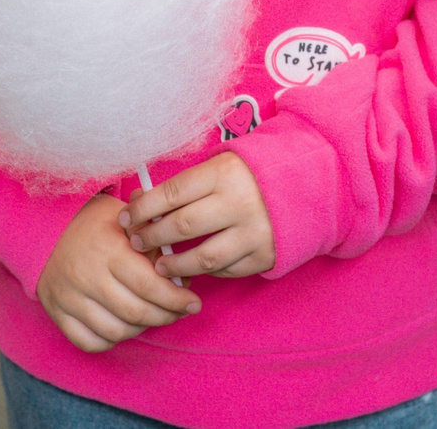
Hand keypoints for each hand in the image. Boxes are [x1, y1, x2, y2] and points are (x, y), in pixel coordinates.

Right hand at [36, 193, 201, 352]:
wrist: (43, 225)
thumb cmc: (93, 221)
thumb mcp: (124, 217)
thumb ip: (152, 239)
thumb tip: (180, 268)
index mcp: (108, 249)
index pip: (149, 285)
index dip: (176, 298)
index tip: (193, 303)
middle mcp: (87, 276)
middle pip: (136, 312)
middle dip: (165, 316)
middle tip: (180, 312)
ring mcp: (69, 298)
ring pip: (115, 331)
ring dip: (142, 329)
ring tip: (153, 316)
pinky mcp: (57, 313)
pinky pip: (89, 342)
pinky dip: (111, 340)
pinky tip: (123, 326)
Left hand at [120, 153, 276, 279]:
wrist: (309, 182)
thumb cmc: (252, 173)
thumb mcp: (220, 165)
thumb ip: (184, 184)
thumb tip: (139, 202)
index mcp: (224, 173)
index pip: (171, 194)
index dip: (142, 209)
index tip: (126, 219)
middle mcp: (239, 203)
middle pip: (182, 226)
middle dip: (152, 237)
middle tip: (137, 243)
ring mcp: (254, 232)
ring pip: (202, 258)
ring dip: (175, 264)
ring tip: (159, 265)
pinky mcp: (265, 255)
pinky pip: (226, 271)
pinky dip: (207, 272)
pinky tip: (195, 268)